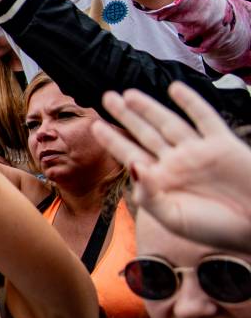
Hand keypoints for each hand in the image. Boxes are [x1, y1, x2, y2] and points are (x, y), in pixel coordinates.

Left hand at [91, 84, 250, 251]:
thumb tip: (134, 165)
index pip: (131, 154)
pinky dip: (190, 102)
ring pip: (169, 123)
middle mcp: (177, 162)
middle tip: (107, 97)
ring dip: (150, 108)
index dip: (113, 140)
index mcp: (162, 181)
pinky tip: (174, 88)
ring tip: (129, 94)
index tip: (95, 125)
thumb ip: (149, 194)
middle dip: (126, 116)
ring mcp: (199, 151)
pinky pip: (204, 118)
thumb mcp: (173, 218)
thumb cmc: (213, 229)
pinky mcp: (223, 144)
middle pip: (146, 133)